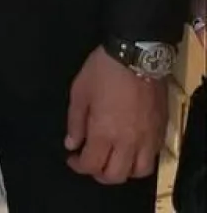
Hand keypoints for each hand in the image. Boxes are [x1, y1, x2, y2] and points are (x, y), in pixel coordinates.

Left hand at [65, 46, 167, 183]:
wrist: (136, 57)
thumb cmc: (103, 71)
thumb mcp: (79, 92)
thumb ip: (75, 121)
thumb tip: (71, 144)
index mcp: (104, 132)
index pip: (92, 164)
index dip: (79, 166)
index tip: (72, 159)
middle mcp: (128, 142)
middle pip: (115, 175)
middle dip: (99, 173)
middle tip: (89, 162)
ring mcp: (147, 139)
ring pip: (138, 172)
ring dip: (122, 171)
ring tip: (111, 159)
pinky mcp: (160, 132)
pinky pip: (153, 159)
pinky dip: (140, 162)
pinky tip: (130, 151)